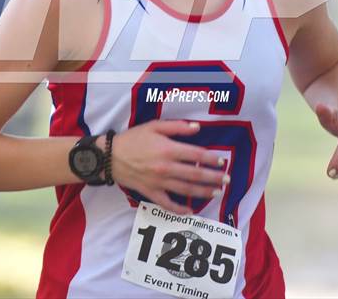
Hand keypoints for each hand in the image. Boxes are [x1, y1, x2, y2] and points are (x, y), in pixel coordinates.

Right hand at [111, 120, 228, 213]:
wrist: (110, 156)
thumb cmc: (133, 138)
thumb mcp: (154, 126)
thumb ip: (177, 127)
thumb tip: (197, 127)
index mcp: (168, 150)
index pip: (196, 155)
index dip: (211, 159)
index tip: (222, 161)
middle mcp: (166, 168)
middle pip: (195, 175)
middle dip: (213, 178)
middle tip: (227, 180)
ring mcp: (159, 183)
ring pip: (186, 190)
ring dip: (203, 192)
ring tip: (217, 192)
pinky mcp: (151, 193)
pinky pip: (167, 205)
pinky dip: (179, 210)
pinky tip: (191, 211)